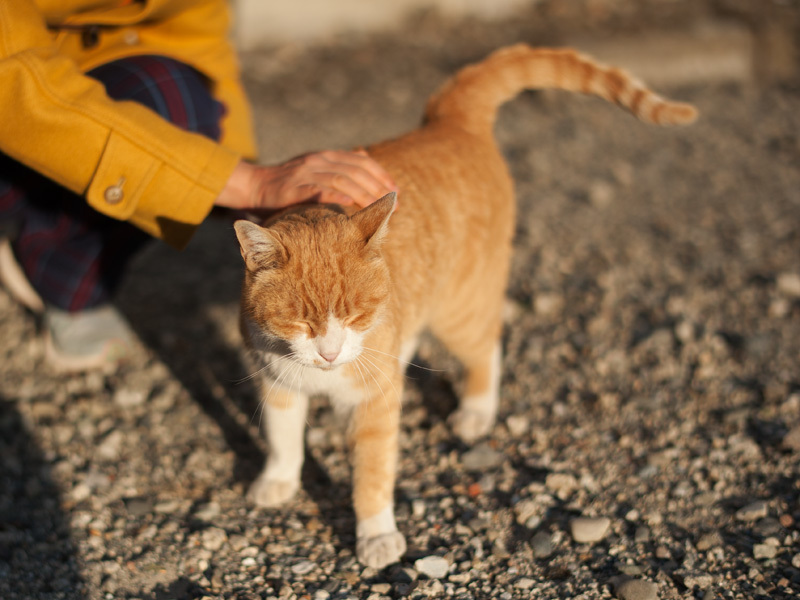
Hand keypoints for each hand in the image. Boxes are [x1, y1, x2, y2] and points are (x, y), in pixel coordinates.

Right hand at [215, 150, 396, 211]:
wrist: (255, 186)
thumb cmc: (287, 184)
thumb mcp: (315, 168)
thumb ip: (338, 163)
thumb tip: (363, 154)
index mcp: (326, 156)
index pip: (361, 160)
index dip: (381, 174)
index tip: (396, 190)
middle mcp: (319, 161)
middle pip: (357, 170)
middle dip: (379, 186)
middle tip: (395, 203)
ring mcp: (308, 173)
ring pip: (345, 179)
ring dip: (367, 194)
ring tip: (382, 207)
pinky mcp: (298, 187)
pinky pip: (325, 190)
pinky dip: (342, 197)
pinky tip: (356, 206)